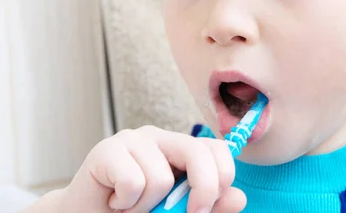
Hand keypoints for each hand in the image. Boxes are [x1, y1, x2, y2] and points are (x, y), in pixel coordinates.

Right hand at [63, 125, 246, 212]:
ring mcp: (132, 140)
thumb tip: (239, 197)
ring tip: (130, 206)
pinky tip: (114, 201)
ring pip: (161, 179)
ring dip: (146, 207)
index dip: (221, 179)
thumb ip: (207, 207)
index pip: (218, 149)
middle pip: (198, 152)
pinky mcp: (106, 149)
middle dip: (200, 190)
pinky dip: (125, 204)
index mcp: (180, 151)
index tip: (204, 209)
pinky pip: (133, 182)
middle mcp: (159, 139)